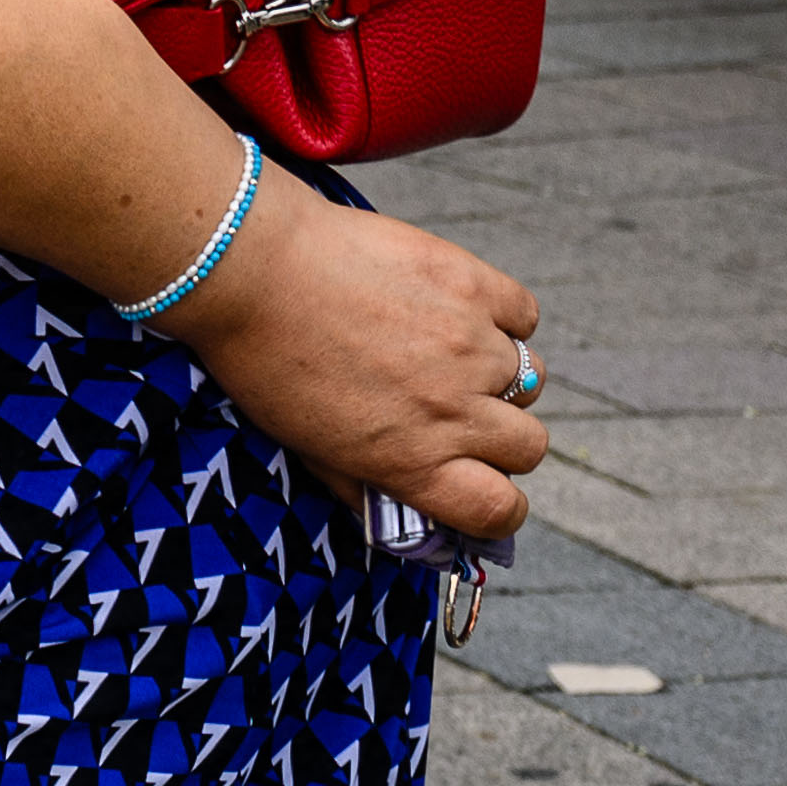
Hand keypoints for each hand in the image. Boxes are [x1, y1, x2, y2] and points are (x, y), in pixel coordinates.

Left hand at [165, 182, 543, 541]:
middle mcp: (452, 409)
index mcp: (412, 461)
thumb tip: (399, 513)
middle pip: (529, 447)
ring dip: (501, 380)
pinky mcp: (475, 285)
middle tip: (468, 424)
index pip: (498, 509)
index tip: (492, 498)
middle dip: (505, 445)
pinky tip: (466, 317)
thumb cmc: (268, 367)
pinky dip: (505, 321)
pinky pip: (525, 315)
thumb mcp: (308, 452)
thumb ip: (364, 485)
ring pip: (530, 379)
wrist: (256, 272)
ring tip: (452, 361)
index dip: (502, 512)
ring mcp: (471, 344)